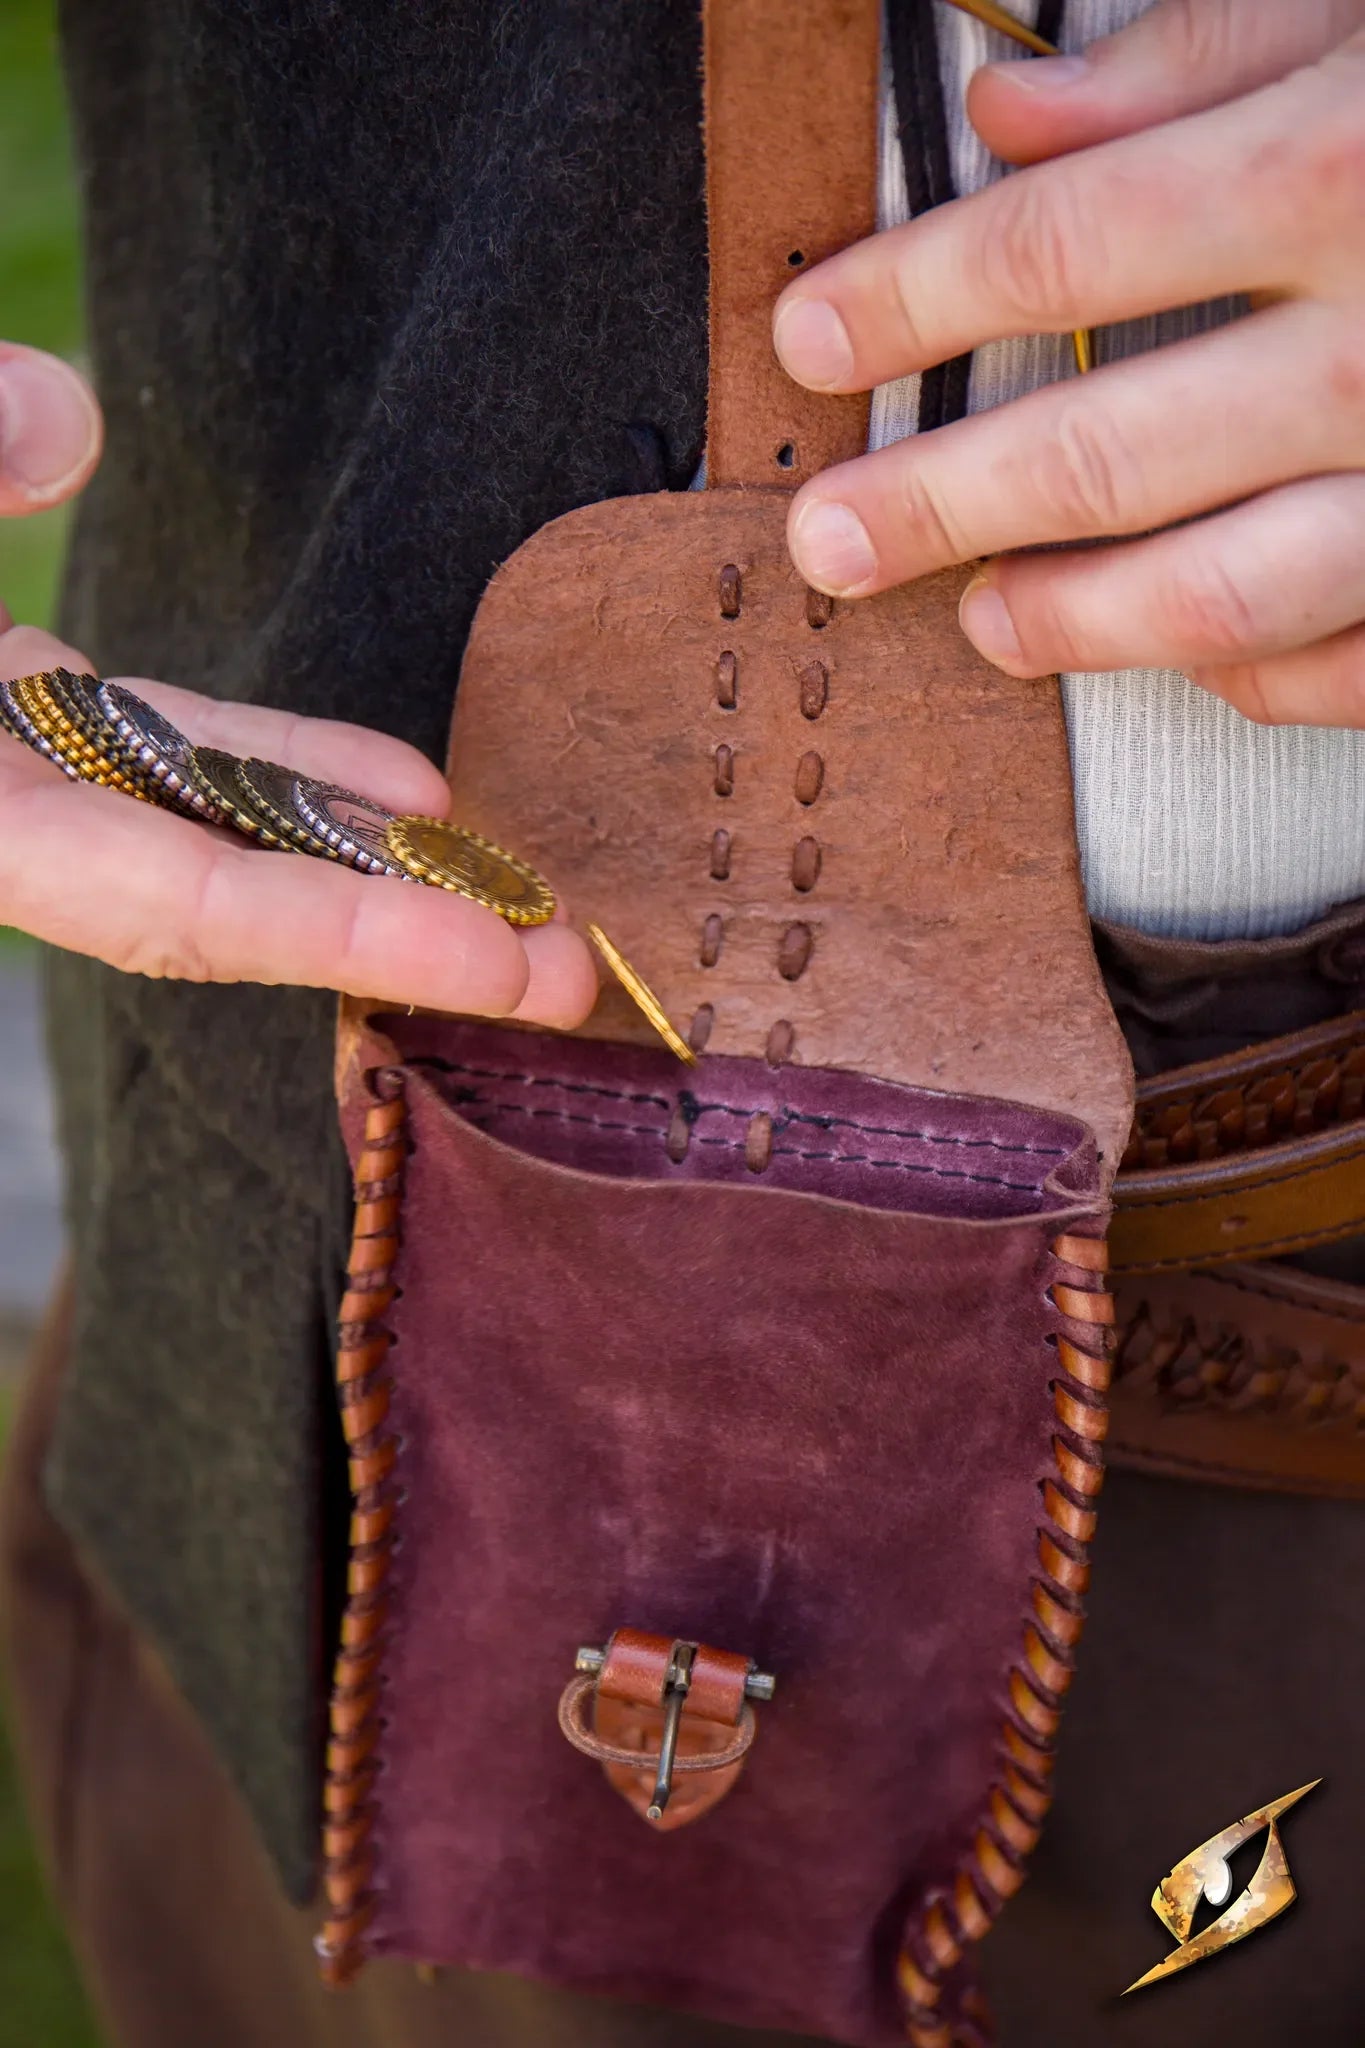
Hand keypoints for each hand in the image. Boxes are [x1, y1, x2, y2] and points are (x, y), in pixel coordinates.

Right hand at [0, 342, 594, 1022]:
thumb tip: (66, 420)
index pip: (182, 904)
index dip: (348, 932)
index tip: (501, 959)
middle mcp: (1, 823)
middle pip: (236, 914)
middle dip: (404, 941)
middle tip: (566, 974)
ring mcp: (10, 776)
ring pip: (219, 841)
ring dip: (367, 864)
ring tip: (516, 888)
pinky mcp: (18, 722)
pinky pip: (177, 761)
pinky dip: (288, 771)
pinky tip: (410, 795)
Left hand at [773, 0, 1364, 725]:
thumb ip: (1205, 54)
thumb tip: (1011, 107)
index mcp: (1347, 167)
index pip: (1059, 248)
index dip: (912, 300)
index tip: (816, 337)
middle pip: (1097, 446)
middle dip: (936, 498)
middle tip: (832, 536)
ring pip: (1216, 593)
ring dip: (1072, 619)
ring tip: (978, 620)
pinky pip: (1348, 666)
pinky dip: (1250, 677)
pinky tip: (1178, 658)